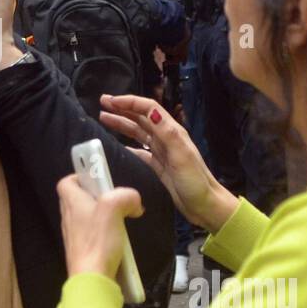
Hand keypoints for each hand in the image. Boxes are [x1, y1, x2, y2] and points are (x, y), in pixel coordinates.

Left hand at [56, 174, 142, 278]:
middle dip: (99, 198)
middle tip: (117, 201)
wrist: (93, 279)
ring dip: (105, 217)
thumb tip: (133, 202)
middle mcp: (69, 218)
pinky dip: (106, 235)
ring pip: (88, 218)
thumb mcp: (114, 208)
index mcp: (71, 203)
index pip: (66, 182)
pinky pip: (94, 236)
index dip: (80, 177)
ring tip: (122, 220)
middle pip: (80, 200)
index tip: (98, 180)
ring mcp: (75, 237)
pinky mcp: (83, 252)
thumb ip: (125, 196)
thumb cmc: (98, 241)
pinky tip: (120, 240)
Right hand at [98, 93, 237, 233]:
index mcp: (171, 131)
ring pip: (138, 132)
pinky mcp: (158, 165)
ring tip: (103, 118)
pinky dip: (127, 145)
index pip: (149, 109)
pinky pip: (139, 151)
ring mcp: (161, 152)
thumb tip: (150, 111)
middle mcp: (165, 138)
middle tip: (102, 102)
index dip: (130, 102)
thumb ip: (166, 132)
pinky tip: (116, 145)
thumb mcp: (181, 155)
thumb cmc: (195, 181)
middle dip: (122, 108)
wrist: (204, 206)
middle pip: (141, 117)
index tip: (111, 101)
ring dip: (122, 123)